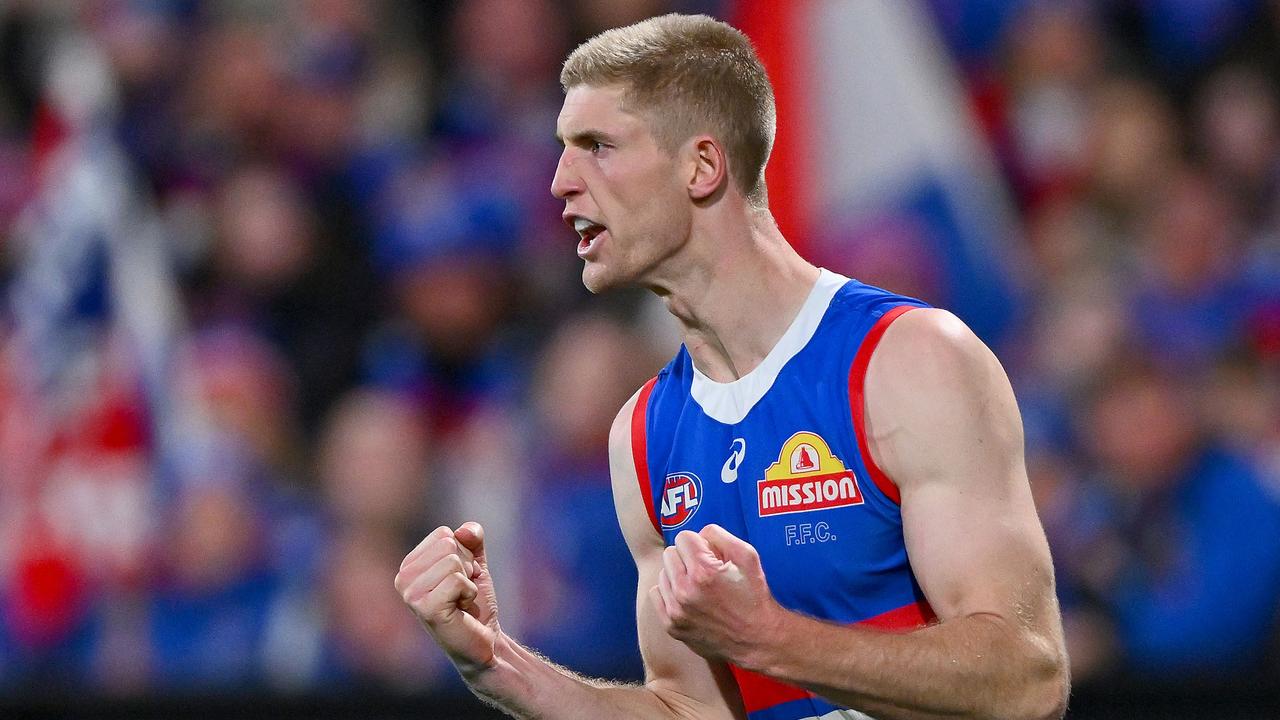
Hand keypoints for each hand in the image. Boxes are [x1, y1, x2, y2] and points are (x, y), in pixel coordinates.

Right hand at [396, 522, 500, 675]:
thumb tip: (464, 530)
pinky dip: (468, 592)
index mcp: (410, 565)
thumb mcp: (474, 563)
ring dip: (467, 582)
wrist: (484, 640)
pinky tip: (461, 609)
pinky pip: (457, 580)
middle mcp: (403, 578)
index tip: (460, 578)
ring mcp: (411, 594)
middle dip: (466, 566)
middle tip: (461, 591)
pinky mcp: (425, 608)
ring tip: (460, 601)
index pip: (444, 534)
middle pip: (448, 545)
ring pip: (453, 561)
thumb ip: (471, 539)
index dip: (463, 553)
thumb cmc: (474, 603)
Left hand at [650, 524, 782, 667]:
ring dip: (678, 575)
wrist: (757, 640)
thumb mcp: (748, 556)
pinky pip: (656, 594)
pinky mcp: (672, 626)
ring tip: (699, 586)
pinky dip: (669, 593)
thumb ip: (720, 535)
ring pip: (663, 573)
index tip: (711, 555)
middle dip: (687, 557)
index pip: (683, 537)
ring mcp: (676, 611)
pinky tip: (688, 598)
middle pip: (670, 553)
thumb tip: (699, 534)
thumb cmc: (754, 596)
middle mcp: (685, 591)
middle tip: (706, 570)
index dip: (700, 543)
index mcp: (704, 572)